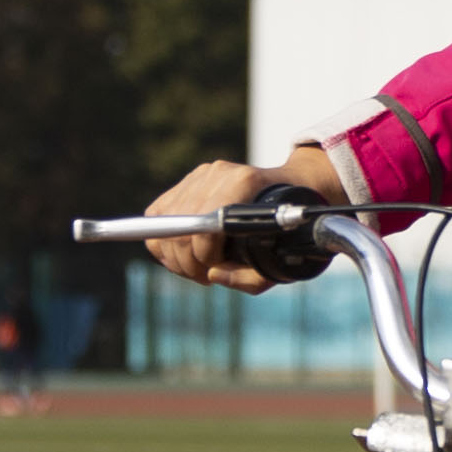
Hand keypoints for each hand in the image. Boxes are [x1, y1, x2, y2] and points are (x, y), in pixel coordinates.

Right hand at [137, 146, 346, 288]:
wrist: (293, 192)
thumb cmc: (285, 233)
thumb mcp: (279, 264)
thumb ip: (249, 278)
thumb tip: (213, 274)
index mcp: (245, 184)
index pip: (204, 223)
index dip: (203, 255)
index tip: (213, 270)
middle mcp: (219, 173)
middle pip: (179, 225)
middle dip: (186, 261)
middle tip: (203, 276)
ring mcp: (202, 174)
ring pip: (162, 220)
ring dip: (174, 254)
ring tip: (196, 266)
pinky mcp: (190, 180)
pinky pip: (157, 214)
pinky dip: (164, 239)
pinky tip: (185, 252)